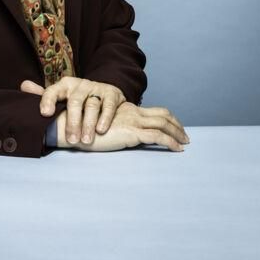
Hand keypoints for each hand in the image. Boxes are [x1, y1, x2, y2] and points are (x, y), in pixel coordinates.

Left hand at [20, 77, 125, 144]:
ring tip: (86, 141)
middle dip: (72, 122)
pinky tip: (101, 130)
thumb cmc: (80, 101)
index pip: (54, 91)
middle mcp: (80, 85)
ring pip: (92, 105)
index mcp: (65, 85)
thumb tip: (24, 86)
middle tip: (70, 141)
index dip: (48, 100)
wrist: (108, 96)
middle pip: (75, 101)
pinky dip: (105, 118)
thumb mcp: (63, 98)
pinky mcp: (112, 93)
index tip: (45, 114)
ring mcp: (96, 88)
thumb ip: (45, 95)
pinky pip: (108, 105)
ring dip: (88, 124)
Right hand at [57, 101, 189, 151]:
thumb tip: (125, 137)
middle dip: (177, 125)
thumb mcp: (104, 127)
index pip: (154, 111)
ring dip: (177, 134)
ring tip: (185, 144)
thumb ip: (115, 128)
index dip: (168, 119)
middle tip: (185, 137)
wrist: (74, 127)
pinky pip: (157, 136)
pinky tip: (177, 149)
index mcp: (127, 110)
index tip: (176, 128)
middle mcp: (132, 113)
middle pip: (163, 115)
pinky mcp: (131, 132)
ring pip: (164, 124)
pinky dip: (170, 142)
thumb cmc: (84, 130)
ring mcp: (132, 121)